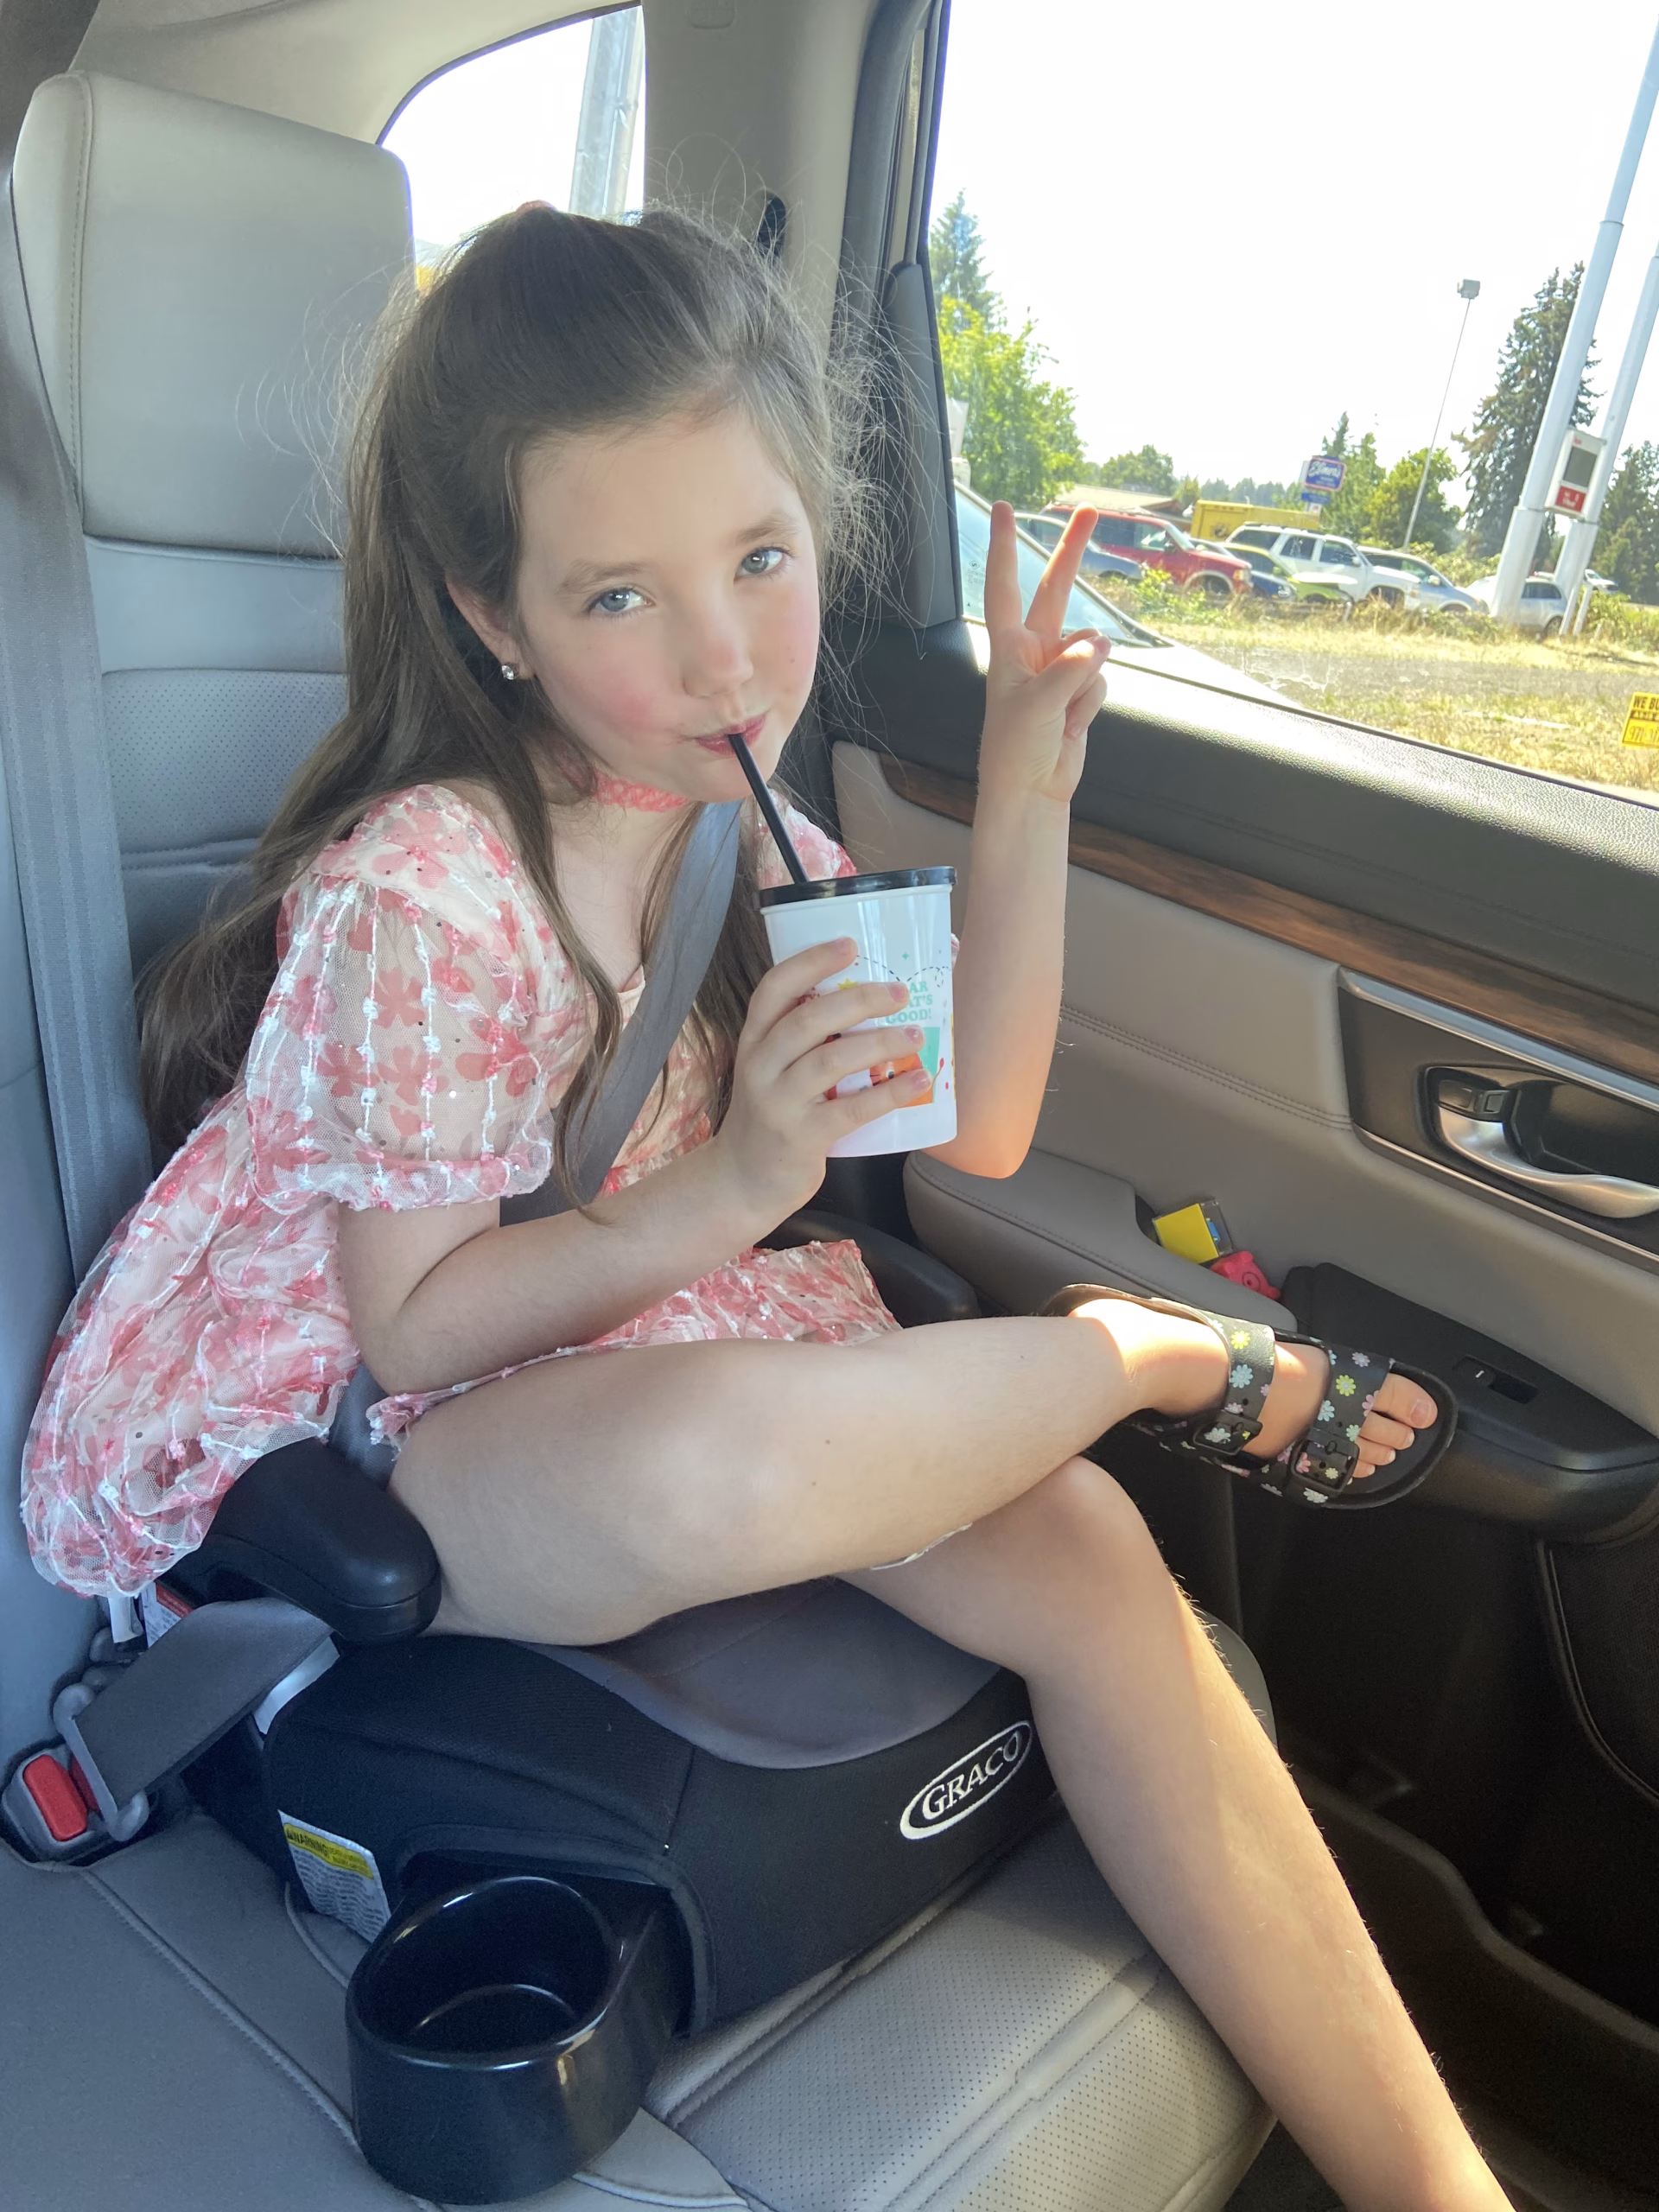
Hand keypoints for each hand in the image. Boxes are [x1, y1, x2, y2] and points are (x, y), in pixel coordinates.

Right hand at [708, 939, 929, 1226]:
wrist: (742, 1180)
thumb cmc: (772, 1114)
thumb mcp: (773, 1069)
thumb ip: (807, 1040)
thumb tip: (872, 1001)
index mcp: (754, 1040)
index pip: (774, 989)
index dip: (811, 962)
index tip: (850, 944)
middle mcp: (760, 1066)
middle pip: (808, 1020)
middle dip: (859, 1000)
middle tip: (899, 992)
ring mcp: (778, 1103)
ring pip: (831, 1060)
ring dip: (880, 1043)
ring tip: (915, 1035)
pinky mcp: (800, 1138)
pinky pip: (851, 1110)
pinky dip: (889, 1093)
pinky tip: (918, 1080)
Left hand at [979, 502, 1110, 806]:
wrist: (1032, 790)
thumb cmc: (1016, 747)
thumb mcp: (1037, 704)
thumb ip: (1069, 669)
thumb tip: (1102, 644)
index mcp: (1009, 646)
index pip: (1006, 587)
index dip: (1006, 548)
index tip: (1003, 509)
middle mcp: (1035, 650)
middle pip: (1056, 590)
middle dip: (1072, 551)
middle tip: (1088, 510)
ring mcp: (1061, 669)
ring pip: (1092, 651)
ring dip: (1084, 685)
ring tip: (1061, 717)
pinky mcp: (1081, 691)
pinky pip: (1101, 682)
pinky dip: (1091, 705)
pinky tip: (1072, 726)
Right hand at [1252, 1348, 1435, 1476]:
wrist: (1228, 1385)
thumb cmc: (1265, 1362)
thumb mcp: (1310, 1352)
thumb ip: (1336, 1368)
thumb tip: (1360, 1379)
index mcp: (1350, 1379)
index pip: (1396, 1392)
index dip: (1415, 1404)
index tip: (1425, 1414)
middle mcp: (1346, 1412)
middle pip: (1387, 1429)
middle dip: (1399, 1433)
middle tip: (1406, 1434)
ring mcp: (1328, 1440)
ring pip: (1369, 1454)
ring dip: (1382, 1453)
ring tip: (1388, 1453)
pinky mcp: (1307, 1460)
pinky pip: (1342, 1472)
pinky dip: (1356, 1470)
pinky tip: (1360, 1468)